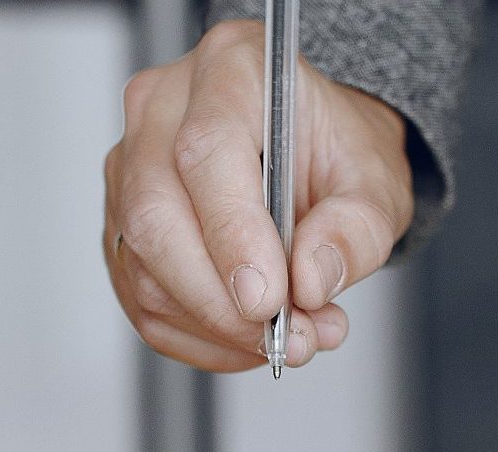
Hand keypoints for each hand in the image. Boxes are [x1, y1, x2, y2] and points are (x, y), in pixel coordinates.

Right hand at [104, 20, 414, 371]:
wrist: (313, 157)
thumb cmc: (335, 153)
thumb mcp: (376, 184)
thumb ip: (356, 229)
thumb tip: (310, 278)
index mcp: (230, 67)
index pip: (206, 151)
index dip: (233, 234)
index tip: (270, 300)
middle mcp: (161, 109)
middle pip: (155, 213)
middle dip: (218, 298)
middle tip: (285, 337)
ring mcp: (129, 167)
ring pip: (143, 268)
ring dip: (216, 327)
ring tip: (289, 338)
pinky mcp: (121, 225)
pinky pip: (142, 301)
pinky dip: (199, 337)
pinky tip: (248, 338)